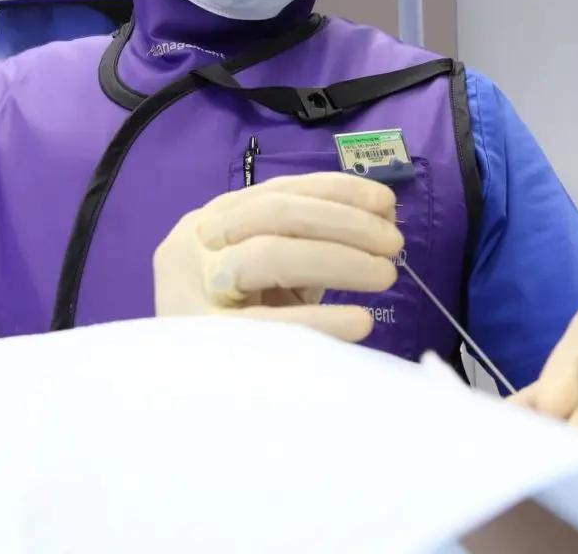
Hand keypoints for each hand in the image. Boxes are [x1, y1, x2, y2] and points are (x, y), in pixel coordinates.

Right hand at [153, 172, 402, 341]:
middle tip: (393, 245)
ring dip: (338, 260)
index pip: (281, 191)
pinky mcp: (204, 339)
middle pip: (278, 215)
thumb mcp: (272, 270)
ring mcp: (193, 287)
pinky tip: (359, 322)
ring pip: (270, 255)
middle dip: (345, 224)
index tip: (387, 203)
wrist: (185, 387)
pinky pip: (268, 322)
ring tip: (384, 276)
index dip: (338, 191)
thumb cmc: (238, 318)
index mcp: (215, 217)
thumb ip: (312, 239)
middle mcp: (196, 241)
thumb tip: (381, 215)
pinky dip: (320, 319)